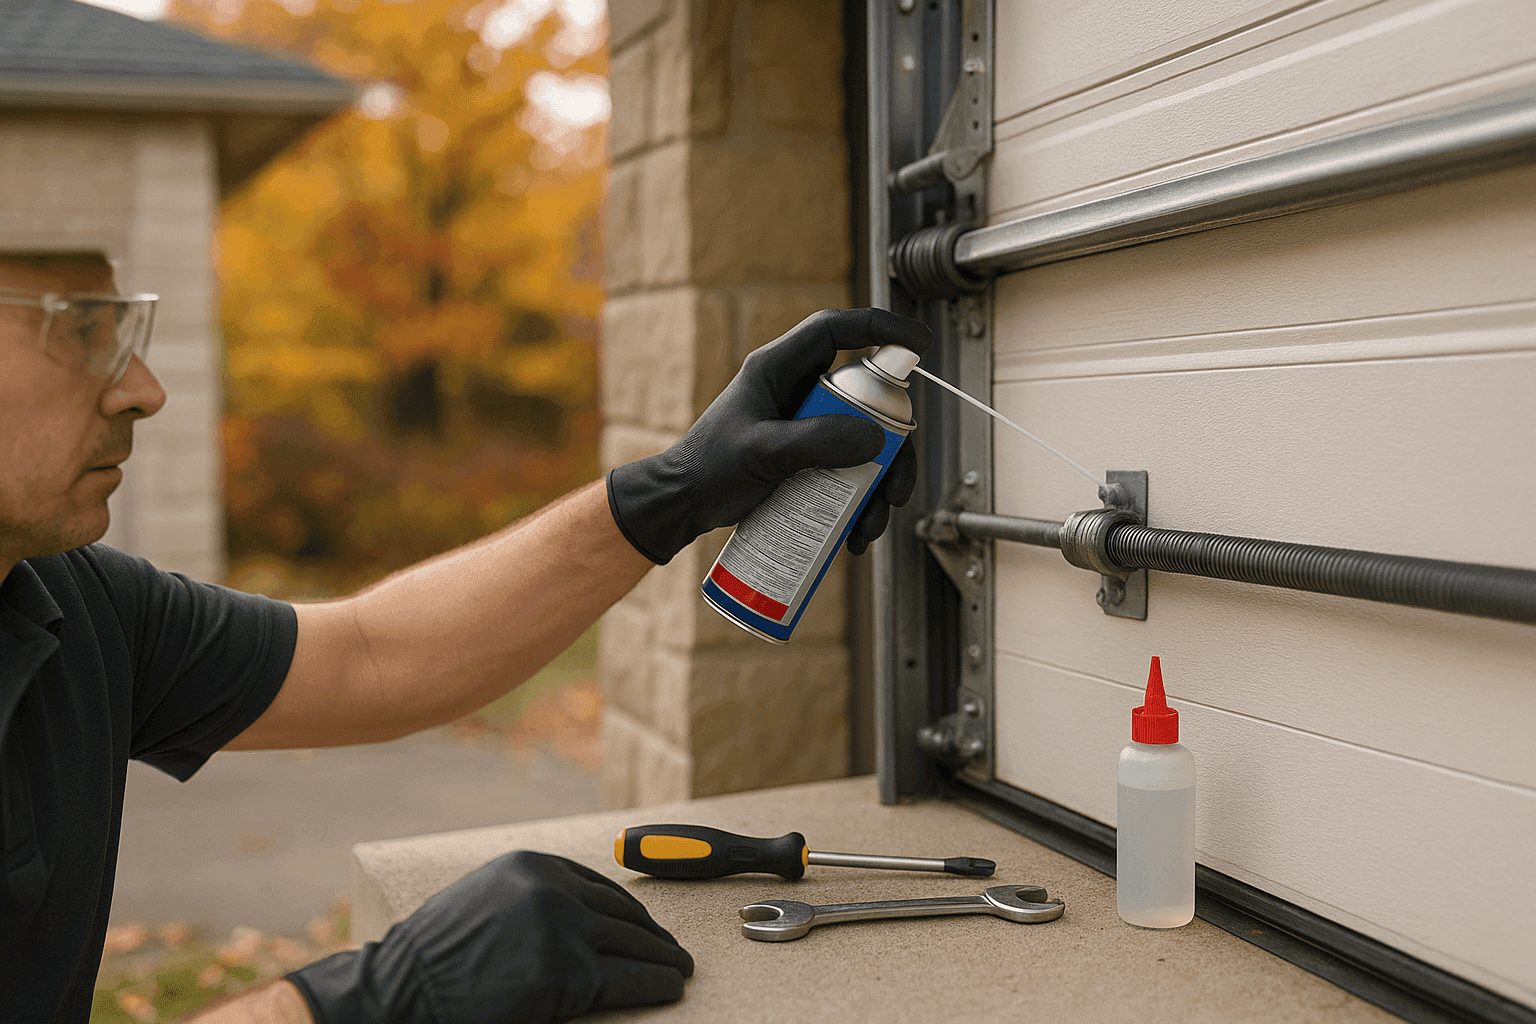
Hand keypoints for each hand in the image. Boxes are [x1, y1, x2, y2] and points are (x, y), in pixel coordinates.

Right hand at [287, 850, 693, 1023]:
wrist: (401, 991)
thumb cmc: (435, 957)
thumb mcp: (484, 902)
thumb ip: (530, 899)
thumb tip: (580, 913)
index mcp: (532, 865)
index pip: (598, 884)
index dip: (629, 909)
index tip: (646, 923)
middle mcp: (553, 889)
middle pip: (621, 912)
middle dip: (651, 934)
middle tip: (674, 949)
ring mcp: (564, 928)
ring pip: (632, 944)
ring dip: (663, 958)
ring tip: (680, 969)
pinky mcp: (569, 972)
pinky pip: (627, 978)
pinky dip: (654, 983)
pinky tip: (669, 986)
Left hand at [607, 308, 933, 563]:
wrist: (682, 506)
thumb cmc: (707, 470)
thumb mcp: (761, 452)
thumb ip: (815, 442)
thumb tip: (876, 439)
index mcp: (779, 368)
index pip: (838, 330)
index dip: (882, 328)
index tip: (922, 343)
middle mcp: (798, 392)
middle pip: (868, 401)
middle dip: (893, 448)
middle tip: (896, 486)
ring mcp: (805, 426)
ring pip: (865, 444)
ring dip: (880, 485)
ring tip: (871, 526)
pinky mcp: (807, 458)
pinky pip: (848, 471)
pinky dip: (860, 502)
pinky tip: (855, 535)